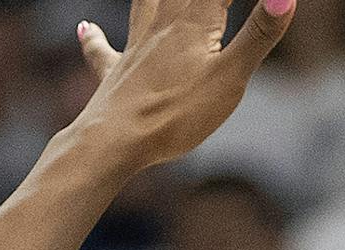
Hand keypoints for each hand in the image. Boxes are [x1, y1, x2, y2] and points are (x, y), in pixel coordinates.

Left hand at [71, 0, 295, 170]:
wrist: (115, 141)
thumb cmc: (175, 113)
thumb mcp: (230, 76)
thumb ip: (259, 35)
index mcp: (195, 22)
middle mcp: (163, 25)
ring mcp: (135, 48)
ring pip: (144, 2)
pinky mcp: (115, 75)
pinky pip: (102, 51)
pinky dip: (94, 39)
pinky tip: (85, 28)